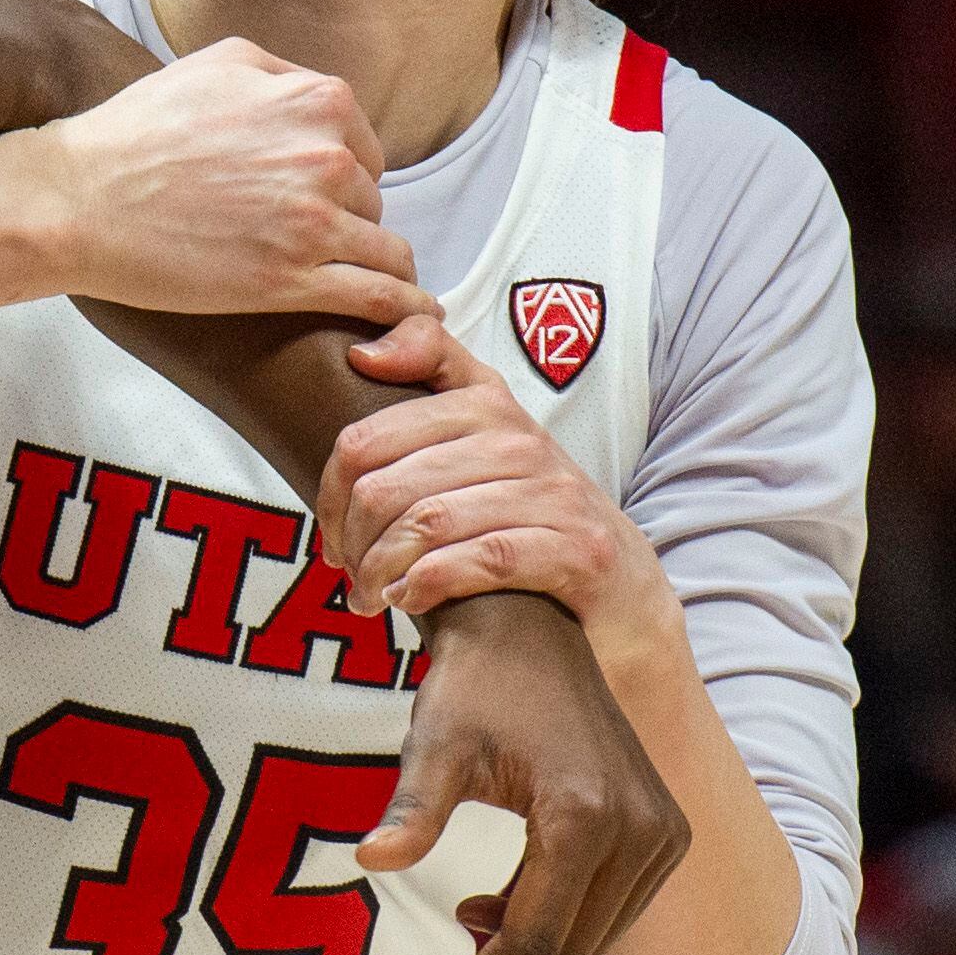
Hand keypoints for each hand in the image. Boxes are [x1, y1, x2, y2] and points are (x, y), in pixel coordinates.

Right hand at [22, 40, 429, 330]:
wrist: (76, 200)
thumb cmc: (132, 133)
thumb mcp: (216, 65)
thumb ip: (282, 76)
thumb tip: (316, 99)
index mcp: (313, 100)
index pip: (364, 148)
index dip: (339, 177)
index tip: (308, 199)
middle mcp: (325, 156)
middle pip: (372, 200)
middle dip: (344, 220)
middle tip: (295, 240)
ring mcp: (312, 222)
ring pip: (385, 250)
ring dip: (373, 268)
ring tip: (357, 286)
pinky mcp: (292, 281)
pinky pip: (379, 297)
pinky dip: (400, 309)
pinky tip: (406, 317)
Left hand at [318, 317, 668, 654]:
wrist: (625, 583)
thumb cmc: (531, 510)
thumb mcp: (484, 435)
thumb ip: (429, 374)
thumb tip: (360, 353)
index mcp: (486, 405)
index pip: (367, 439)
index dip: (330, 493)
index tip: (331, 531)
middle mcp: (520, 441)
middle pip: (388, 486)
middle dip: (352, 540)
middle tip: (347, 574)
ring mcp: (552, 495)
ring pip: (427, 524)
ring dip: (381, 572)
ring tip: (368, 597)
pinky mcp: (576, 550)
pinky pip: (481, 559)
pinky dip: (429, 584)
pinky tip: (411, 601)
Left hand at [358, 588, 691, 954]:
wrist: (532, 627)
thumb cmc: (473, 683)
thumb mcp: (433, 744)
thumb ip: (412, 810)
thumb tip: (367, 859)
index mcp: (586, 819)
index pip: (526, 949)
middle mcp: (641, 835)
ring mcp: (662, 837)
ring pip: (585, 946)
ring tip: (456, 935)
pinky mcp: (663, 836)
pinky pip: (601, 914)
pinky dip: (545, 929)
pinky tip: (488, 911)